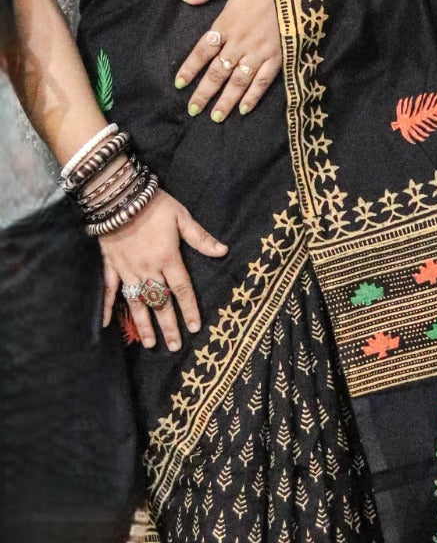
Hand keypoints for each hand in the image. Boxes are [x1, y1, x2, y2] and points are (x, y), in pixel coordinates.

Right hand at [100, 189, 227, 349]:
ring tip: (150, 343)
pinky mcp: (111, 265)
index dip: (188, 310)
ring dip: (144, 324)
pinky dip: (107, 307)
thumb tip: (223, 251)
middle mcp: (148, 269)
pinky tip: (106, 324)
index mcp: (168, 259)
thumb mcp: (181, 217)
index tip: (193, 329)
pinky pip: (109, 290)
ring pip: (137, 302)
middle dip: (168, 325)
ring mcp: (128, 270)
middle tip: (173, 347)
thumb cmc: (153, 204)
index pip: (182, 290)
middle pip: (160, 302)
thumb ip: (200, 237)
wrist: (117, 195)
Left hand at [175, 0, 281, 120]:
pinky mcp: (276, 59)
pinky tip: (244, 109)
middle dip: (204, 93)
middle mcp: (240, 43)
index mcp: (226, 24)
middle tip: (193, 109)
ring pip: (238, 82)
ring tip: (215, 116)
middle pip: (217, 73)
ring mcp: (259, 54)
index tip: (179, 83)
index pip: (202, 51)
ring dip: (225, 101)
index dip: (190, 69)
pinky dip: (253, 96)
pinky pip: (262, 81)